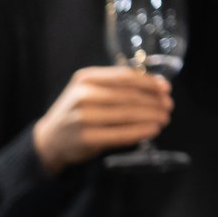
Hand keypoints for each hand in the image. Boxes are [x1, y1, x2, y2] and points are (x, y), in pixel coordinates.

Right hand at [32, 66, 172, 174]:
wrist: (49, 139)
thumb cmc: (76, 114)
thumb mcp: (89, 92)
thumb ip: (115, 88)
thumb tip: (156, 89)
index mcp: (86, 78)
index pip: (124, 77)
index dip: (149, 83)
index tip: (166, 89)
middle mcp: (82, 95)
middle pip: (127, 96)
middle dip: (153, 102)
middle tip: (168, 107)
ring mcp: (82, 117)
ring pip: (126, 114)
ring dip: (150, 116)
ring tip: (164, 119)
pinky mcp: (85, 138)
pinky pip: (119, 133)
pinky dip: (139, 132)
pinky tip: (152, 130)